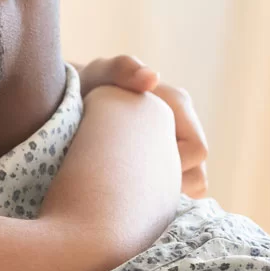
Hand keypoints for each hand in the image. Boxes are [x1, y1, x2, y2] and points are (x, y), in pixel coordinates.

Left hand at [75, 55, 208, 196]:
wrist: (71, 104)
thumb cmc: (90, 88)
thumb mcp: (101, 74)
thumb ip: (122, 68)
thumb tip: (151, 78)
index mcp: (179, 106)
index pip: (197, 151)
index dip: (174, 166)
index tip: (134, 168)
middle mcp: (184, 129)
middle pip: (198, 175)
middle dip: (169, 186)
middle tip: (127, 185)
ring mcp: (175, 151)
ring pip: (188, 188)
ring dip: (164, 196)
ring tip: (127, 191)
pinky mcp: (163, 170)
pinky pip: (172, 196)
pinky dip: (156, 201)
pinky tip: (129, 198)